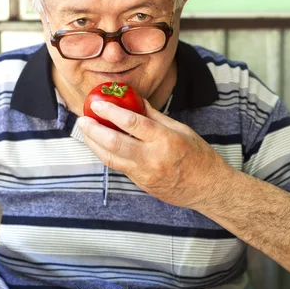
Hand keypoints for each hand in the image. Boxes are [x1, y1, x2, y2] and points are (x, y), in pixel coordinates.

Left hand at [78, 100, 230, 209]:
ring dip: (94, 144)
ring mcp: (145, 174)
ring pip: (111, 158)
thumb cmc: (198, 156)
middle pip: (115, 143)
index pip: (133, 123)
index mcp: (165, 140)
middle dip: (95, 130)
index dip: (111, 112)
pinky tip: (99, 145)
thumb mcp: (181, 130)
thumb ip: (155, 116)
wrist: (207, 189)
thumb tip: (134, 99)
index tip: (97, 103)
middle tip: (82, 119)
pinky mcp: (141, 184)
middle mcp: (153, 158)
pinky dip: (106, 155)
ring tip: (85, 131)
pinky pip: (119, 167)